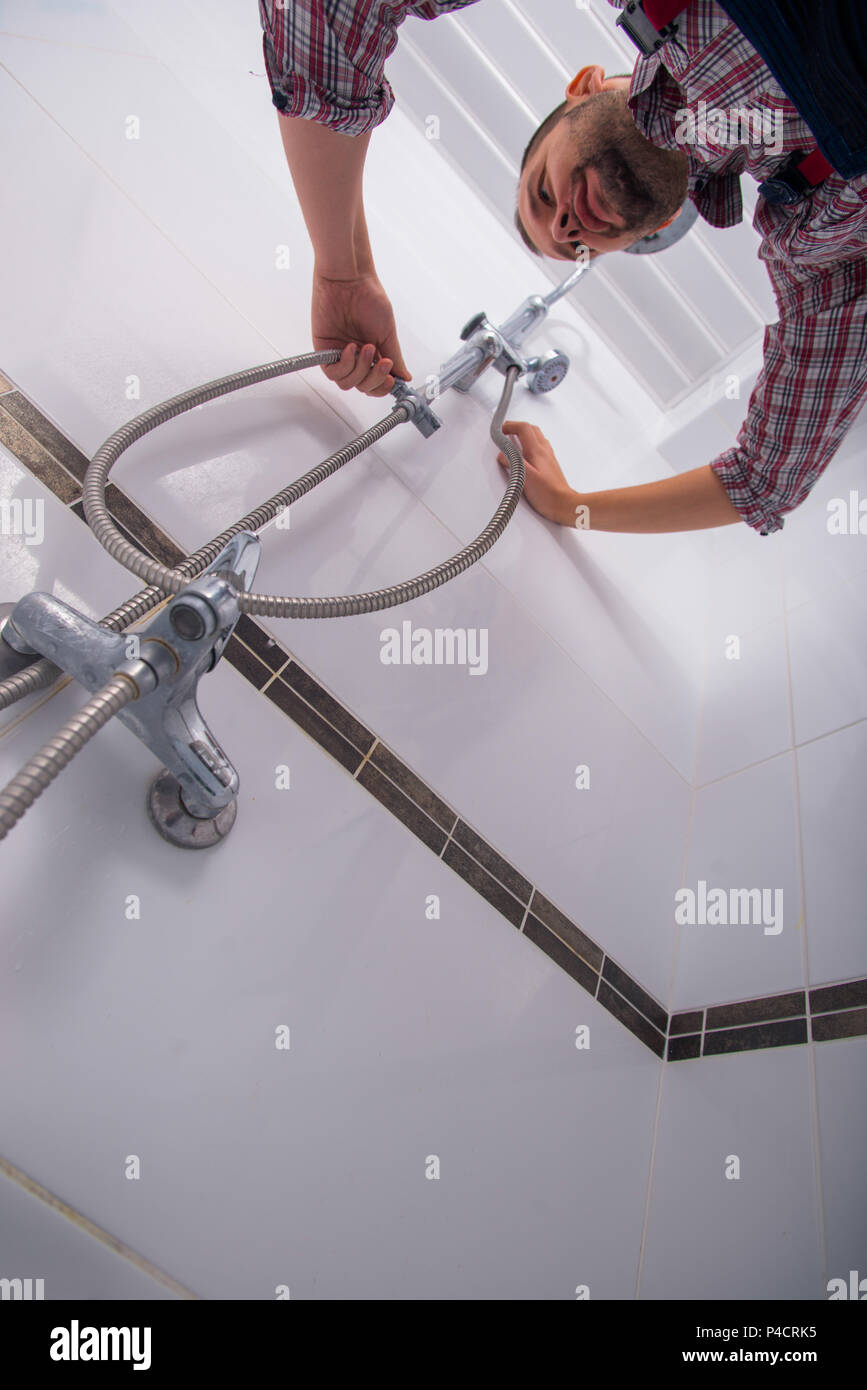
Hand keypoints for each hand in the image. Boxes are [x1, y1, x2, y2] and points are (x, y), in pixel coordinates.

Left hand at [311, 270, 410, 397]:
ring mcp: (340, 354)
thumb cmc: (369, 296)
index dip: (383, 386)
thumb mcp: (387, 331)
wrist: (349, 279)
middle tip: (383, 362)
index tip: (392, 380)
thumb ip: (394, 356)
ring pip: (347, 382)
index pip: (375, 382)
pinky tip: (351, 348)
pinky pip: (333, 372)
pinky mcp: (324, 350)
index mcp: (372, 354)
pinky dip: (345, 365)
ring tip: (367, 349)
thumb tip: (404, 377)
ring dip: (360, 370)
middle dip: (374, 379)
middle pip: (362, 386)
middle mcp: (356, 357)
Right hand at [496, 421, 580, 525]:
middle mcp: (545, 451)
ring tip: (512, 439)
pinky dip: (529, 444)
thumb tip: (503, 455)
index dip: (510, 426)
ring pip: (536, 437)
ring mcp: (548, 457)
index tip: (501, 430)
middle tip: (505, 431)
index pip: (524, 428)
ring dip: (524, 434)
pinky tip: (525, 454)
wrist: (564, 504)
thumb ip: (513, 463)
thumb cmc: (548, 494)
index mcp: (537, 451)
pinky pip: (539, 447)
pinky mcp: (549, 465)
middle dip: (516, 427)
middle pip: (531, 429)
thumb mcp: (525, 478)